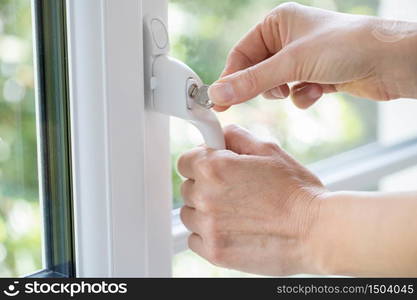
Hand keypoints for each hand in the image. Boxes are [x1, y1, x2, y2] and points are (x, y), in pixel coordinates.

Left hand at [177, 124, 326, 274]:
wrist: (316, 232)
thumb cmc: (297, 192)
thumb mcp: (269, 151)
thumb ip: (236, 137)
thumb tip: (219, 135)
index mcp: (214, 168)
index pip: (185, 161)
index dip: (199, 162)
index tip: (210, 168)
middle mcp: (205, 196)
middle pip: (186, 188)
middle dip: (204, 186)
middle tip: (232, 191)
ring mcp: (208, 226)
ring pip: (189, 214)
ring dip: (205, 212)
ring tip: (235, 212)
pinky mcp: (215, 252)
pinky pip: (195, 240)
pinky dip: (208, 235)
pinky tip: (231, 230)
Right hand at [208, 2, 416, 110]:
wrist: (390, 62)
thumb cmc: (345, 46)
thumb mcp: (291, 64)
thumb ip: (251, 81)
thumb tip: (219, 92)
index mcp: (278, 23)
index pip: (241, 54)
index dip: (230, 78)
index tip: (218, 100)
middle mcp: (288, 39)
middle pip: (257, 71)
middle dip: (263, 86)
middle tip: (258, 99)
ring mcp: (302, 58)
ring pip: (275, 85)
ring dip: (286, 91)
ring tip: (300, 86)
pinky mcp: (316, 75)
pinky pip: (295, 92)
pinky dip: (304, 96)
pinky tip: (319, 91)